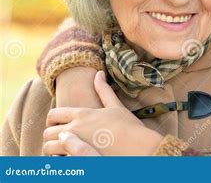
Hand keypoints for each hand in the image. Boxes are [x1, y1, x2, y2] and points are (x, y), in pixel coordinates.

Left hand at [43, 71, 162, 155]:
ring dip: (52, 151)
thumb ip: (104, 90)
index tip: (57, 127)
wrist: (138, 146)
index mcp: (82, 114)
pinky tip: (69, 161)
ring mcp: (75, 145)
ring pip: (48, 148)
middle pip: (48, 132)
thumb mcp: (116, 106)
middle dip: (50, 137)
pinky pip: (57, 162)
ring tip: (62, 153)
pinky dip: (59, 162)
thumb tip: (99, 73)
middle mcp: (75, 128)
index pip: (53, 114)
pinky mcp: (78, 159)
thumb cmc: (129, 126)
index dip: (51, 121)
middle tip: (60, 142)